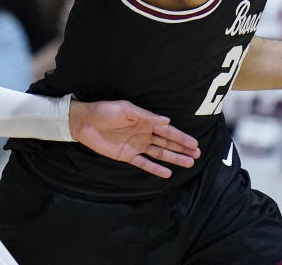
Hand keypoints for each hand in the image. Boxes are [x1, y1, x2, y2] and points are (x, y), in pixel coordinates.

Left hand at [68, 99, 200, 177]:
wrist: (84, 122)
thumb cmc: (104, 111)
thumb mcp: (125, 109)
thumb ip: (146, 116)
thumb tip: (167, 121)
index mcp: (145, 121)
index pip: (167, 131)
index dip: (181, 137)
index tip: (194, 143)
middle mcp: (144, 134)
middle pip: (167, 143)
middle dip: (182, 148)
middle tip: (197, 154)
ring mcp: (136, 145)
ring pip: (159, 153)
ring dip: (174, 158)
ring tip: (189, 163)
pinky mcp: (127, 155)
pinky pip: (144, 163)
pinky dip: (155, 168)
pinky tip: (167, 173)